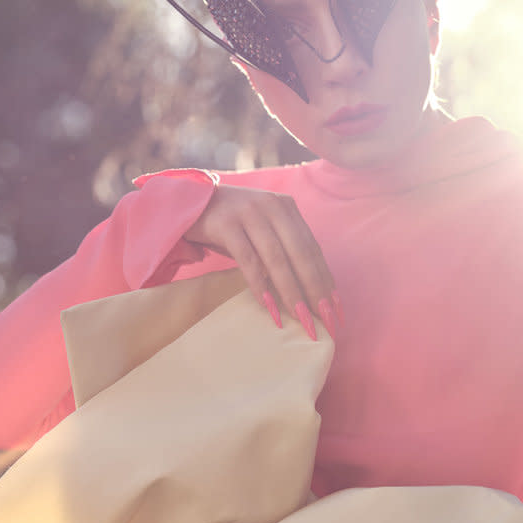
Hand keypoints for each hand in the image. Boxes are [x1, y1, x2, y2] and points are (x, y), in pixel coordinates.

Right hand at [184, 185, 341, 338]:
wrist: (187, 203)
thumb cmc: (230, 226)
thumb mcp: (261, 230)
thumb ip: (283, 250)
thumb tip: (309, 290)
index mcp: (286, 208)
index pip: (312, 247)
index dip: (325, 278)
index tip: (335, 307)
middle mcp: (272, 206)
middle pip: (300, 253)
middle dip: (315, 289)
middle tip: (325, 319)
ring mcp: (249, 213)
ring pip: (277, 258)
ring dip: (291, 292)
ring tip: (302, 319)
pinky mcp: (226, 224)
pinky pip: (248, 260)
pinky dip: (260, 285)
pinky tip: (270, 306)